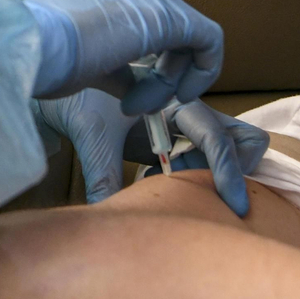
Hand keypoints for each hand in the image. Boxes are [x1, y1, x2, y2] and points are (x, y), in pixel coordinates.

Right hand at [24, 0, 223, 114]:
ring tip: (141, 106)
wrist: (27, 50)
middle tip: (138, 105)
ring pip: (187, 32)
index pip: (140, 15)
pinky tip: (180, 96)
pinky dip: (201, 71)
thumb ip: (112, 66)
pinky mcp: (165, 14)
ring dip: (172, 77)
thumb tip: (134, 88)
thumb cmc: (39, 59)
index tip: (129, 93)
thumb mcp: (78, 56)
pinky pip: (208, 39)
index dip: (144, 58)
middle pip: (167, 23)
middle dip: (161, 69)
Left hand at [33, 90, 267, 211]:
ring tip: (161, 177)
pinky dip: (187, 176)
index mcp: (175, 101)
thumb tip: (108, 215)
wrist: (57, 83)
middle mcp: (186, 112)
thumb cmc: (76, 99)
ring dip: (204, 174)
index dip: (229, 171)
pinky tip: (149, 176)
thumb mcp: (90, 133)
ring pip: (222, 152)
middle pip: (242, 137)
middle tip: (195, 182)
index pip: (217, 137)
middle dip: (233, 167)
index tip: (234, 206)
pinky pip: (198, 162)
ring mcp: (180, 127)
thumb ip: (102, 173)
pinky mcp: (169, 141)